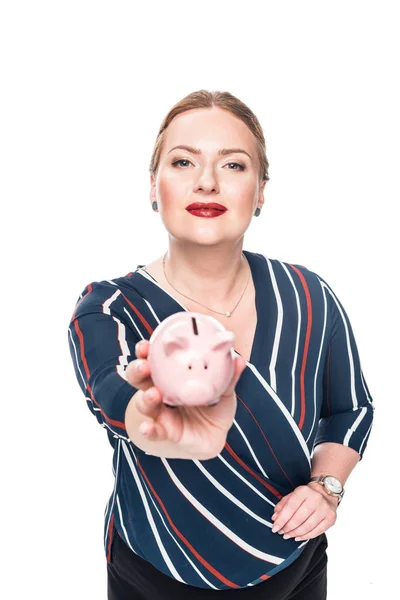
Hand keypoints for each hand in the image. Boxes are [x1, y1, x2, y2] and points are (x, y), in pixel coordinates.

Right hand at [124, 339, 246, 458]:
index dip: (145, 352)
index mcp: (169, 377)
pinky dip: (148, 430)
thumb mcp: (223, 391)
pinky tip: (147, 428)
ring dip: (145, 397)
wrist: (215, 436)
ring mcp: (159, 413)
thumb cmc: (214, 407)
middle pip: (139, 379)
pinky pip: (153, 431)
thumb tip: (239, 359)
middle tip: (144, 365)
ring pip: (144, 403)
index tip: (145, 345)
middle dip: (137, 370)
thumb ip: (230, 377)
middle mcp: (159, 393)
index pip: (152, 360)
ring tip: (152, 394)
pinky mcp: (164, 432)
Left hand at [270, 483, 337, 540]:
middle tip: (281, 533)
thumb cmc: (306, 496)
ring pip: (307, 526)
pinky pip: (317, 532)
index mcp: (303, 491)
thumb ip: (282, 506)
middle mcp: (316, 499)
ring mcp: (325, 509)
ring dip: (295, 533)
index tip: (275, 528)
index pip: (290, 507)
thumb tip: (275, 518)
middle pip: (299, 518)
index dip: (281, 519)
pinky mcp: (331, 518)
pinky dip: (305, 536)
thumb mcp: (292, 496)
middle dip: (288, 528)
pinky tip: (298, 537)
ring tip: (288, 535)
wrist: (325, 492)